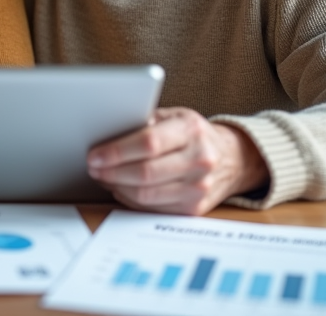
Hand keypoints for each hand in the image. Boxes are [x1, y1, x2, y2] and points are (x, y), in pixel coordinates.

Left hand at [86, 107, 267, 214]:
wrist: (232, 158)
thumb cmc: (192, 134)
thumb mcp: (174, 116)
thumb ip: (145, 122)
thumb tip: (106, 132)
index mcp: (191, 130)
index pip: (148, 143)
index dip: (117, 151)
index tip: (95, 155)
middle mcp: (200, 159)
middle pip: (145, 173)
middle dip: (112, 171)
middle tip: (93, 167)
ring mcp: (199, 187)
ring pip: (146, 194)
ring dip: (117, 187)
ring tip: (103, 177)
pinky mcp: (194, 208)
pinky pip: (153, 208)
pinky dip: (131, 199)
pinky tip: (121, 188)